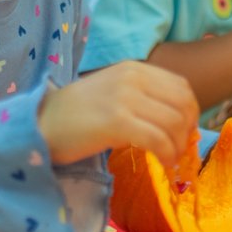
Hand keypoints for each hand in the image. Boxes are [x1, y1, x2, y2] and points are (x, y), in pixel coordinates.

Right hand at [38, 61, 198, 166]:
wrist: (40, 123)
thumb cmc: (76, 114)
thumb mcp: (114, 92)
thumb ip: (144, 98)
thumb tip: (179, 123)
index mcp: (134, 68)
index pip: (181, 87)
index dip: (191, 112)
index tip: (184, 133)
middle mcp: (132, 77)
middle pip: (183, 105)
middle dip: (188, 132)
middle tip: (178, 150)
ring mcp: (124, 97)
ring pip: (174, 123)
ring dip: (178, 147)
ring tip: (169, 160)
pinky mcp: (117, 121)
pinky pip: (158, 140)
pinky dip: (167, 155)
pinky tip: (162, 164)